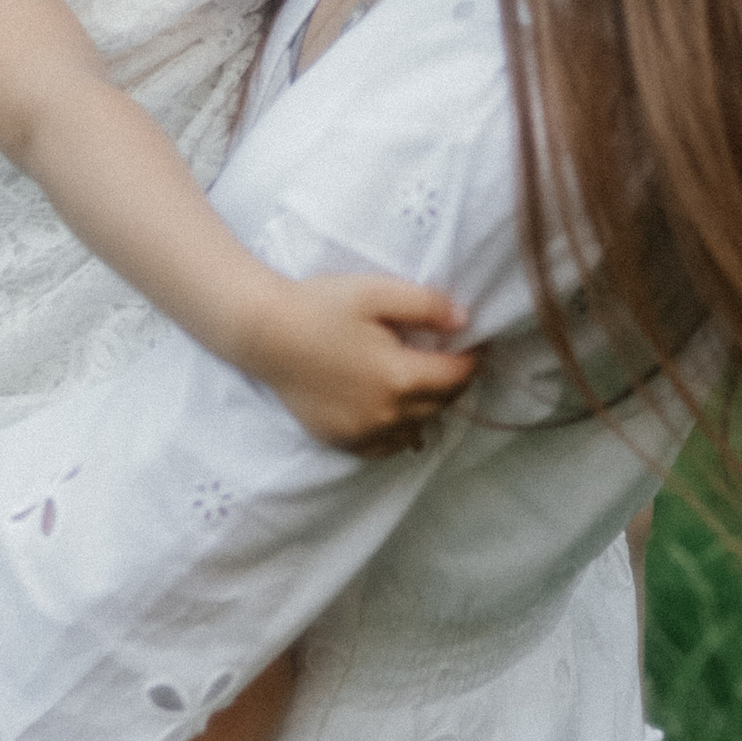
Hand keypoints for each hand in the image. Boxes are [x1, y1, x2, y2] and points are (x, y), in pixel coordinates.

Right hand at [241, 274, 479, 454]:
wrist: (263, 333)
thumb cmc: (320, 306)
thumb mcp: (377, 293)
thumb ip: (426, 306)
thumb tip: (464, 322)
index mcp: (400, 377)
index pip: (457, 375)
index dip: (474, 358)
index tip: (478, 343)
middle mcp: (385, 413)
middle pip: (441, 403)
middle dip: (454, 381)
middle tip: (455, 359)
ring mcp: (361, 432)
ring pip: (416, 428)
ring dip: (429, 408)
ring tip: (427, 385)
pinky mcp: (340, 439)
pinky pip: (384, 447)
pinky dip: (399, 432)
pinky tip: (398, 415)